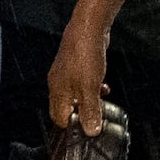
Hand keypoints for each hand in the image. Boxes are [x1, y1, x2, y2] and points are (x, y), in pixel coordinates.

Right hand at [44, 9, 113, 142]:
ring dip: (88, 101)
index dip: (72, 127)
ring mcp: (65, 73)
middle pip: (65, 108)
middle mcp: (58, 83)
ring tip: (101, 101)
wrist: (88, 27)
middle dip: (80, 115)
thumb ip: (90, 111)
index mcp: (57, 91)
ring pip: (74, 95)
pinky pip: (80, 83)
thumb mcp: (90, 88)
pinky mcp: (75, 65)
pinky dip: (91, 89)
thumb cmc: (85, 56)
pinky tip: (102, 86)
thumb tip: (90, 132)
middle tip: (96, 117)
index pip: (59, 119)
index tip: (87, 131)